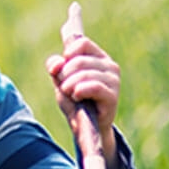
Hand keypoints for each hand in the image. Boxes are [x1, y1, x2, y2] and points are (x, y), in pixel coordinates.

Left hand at [50, 2, 122, 155]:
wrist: (85, 126)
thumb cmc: (74, 100)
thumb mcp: (60, 80)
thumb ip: (55, 67)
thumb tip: (57, 64)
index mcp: (98, 57)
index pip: (82, 43)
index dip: (67, 54)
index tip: (60, 68)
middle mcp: (109, 66)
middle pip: (79, 60)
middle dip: (64, 75)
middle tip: (64, 87)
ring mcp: (113, 80)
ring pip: (84, 74)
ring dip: (69, 85)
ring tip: (71, 94)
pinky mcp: (113, 96)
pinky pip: (93, 87)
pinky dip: (79, 91)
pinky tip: (77, 96)